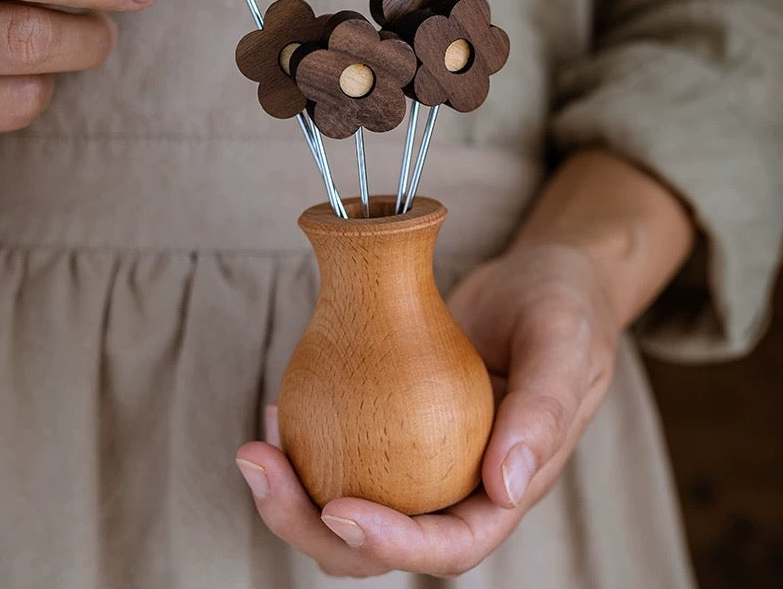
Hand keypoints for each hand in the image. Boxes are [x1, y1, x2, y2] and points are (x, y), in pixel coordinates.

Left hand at [236, 242, 619, 577]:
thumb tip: (502, 487)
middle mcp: (458, 483)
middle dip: (314, 526)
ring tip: (257, 446)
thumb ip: (543, 412)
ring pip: (350, 504)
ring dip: (295, 493)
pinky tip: (281, 409)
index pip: (449, 543)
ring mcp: (423, 456)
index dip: (392, 543)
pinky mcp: (396, 421)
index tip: (338, 509)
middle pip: (381, 540)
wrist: (542, 278)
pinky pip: (344, 449)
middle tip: (261, 468)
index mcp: (505, 486)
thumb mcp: (563, 346)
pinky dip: (305, 443)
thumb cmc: (564, 310)